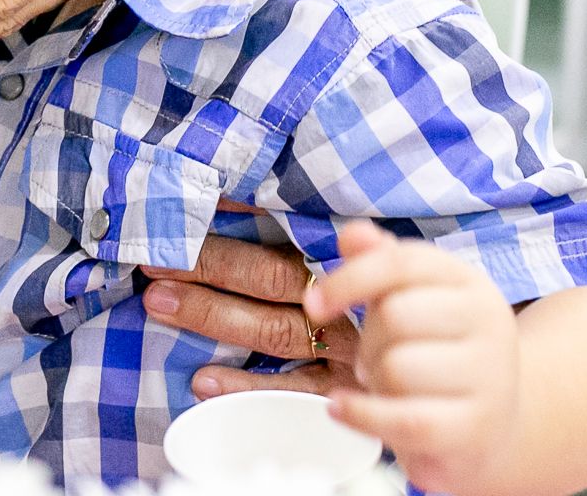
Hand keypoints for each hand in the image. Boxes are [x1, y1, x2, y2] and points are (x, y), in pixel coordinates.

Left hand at [139, 205, 358, 397]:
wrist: (431, 364)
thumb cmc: (370, 298)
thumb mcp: (355, 252)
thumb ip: (307, 223)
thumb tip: (228, 193)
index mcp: (346, 257)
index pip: (289, 227)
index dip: (242, 211)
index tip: (191, 205)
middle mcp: (348, 299)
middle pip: (272, 277)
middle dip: (210, 267)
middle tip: (155, 261)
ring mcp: (347, 348)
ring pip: (274, 330)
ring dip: (213, 316)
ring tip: (160, 303)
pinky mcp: (340, 393)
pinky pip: (287, 393)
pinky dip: (243, 386)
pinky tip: (202, 380)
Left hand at [305, 223, 519, 495]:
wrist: (491, 422)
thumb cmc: (438, 352)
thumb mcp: (412, 299)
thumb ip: (379, 262)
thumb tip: (352, 235)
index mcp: (469, 281)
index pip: (400, 263)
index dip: (348, 280)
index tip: (314, 305)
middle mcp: (489, 323)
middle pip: (394, 316)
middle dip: (369, 342)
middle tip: (379, 358)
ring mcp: (489, 378)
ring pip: (396, 368)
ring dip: (375, 380)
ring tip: (390, 386)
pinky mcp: (475, 428)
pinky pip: (403, 420)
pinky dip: (362, 415)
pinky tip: (342, 408)